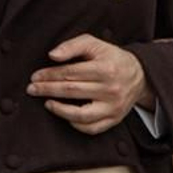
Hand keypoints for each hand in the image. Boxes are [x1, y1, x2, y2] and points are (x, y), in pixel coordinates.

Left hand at [28, 34, 150, 134]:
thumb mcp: (95, 44)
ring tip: (47, 103)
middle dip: (48, 90)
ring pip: (80, 114)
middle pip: (72, 91)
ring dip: (59, 109)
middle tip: (32, 89)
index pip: (70, 73)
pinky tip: (65, 115)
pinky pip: (91, 128)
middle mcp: (111, 89)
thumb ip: (73, 46)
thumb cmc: (112, 58)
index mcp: (106, 68)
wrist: (139, 75)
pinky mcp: (114, 119)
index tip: (35, 76)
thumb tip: (52, 55)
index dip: (49, 75)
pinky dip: (75, 124)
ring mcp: (113, 107)